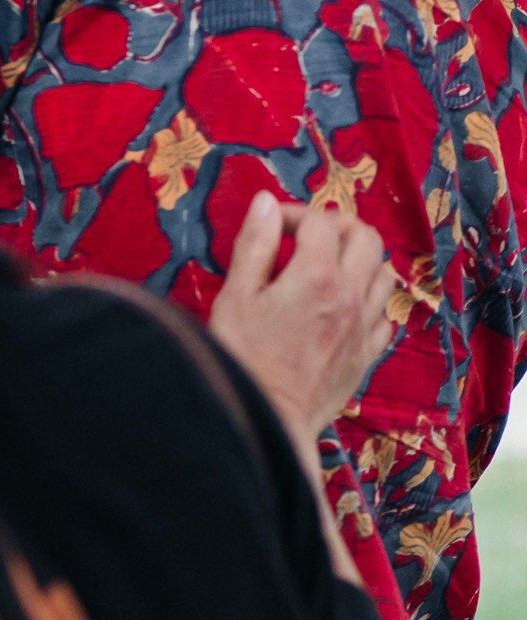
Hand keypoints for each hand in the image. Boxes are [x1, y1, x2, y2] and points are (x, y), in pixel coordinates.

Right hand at [209, 192, 396, 445]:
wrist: (269, 416)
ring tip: (328, 266)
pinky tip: (343, 307)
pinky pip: (384, 315)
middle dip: (337, 225)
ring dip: (359, 260)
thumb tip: (266, 202)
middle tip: (307, 235)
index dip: (292, 213)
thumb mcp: (235, 294)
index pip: (318, 221)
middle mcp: (351, 294)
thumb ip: (254, 244)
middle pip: (366, 237)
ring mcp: (364, 326)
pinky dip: (368, 300)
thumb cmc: (242, 356)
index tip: (269, 223)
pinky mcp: (367, 353)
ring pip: (384, 273)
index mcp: (316, 274)